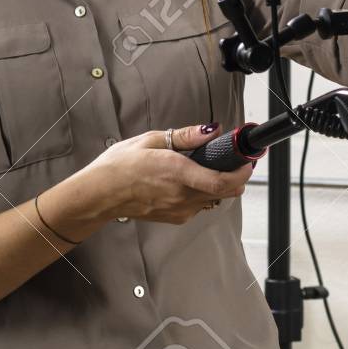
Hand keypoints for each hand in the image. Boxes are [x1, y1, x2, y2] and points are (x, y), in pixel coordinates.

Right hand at [89, 124, 253, 224]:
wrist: (99, 194)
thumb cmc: (120, 165)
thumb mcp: (151, 140)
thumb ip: (185, 137)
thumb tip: (211, 130)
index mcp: (177, 173)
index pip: (222, 181)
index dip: (241, 173)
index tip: (248, 161)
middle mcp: (181, 195)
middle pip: (225, 192)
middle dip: (236, 177)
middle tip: (234, 162)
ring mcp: (179, 210)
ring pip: (213, 199)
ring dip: (219, 185)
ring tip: (208, 168)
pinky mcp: (174, 218)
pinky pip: (199, 206)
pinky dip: (202, 193)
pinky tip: (189, 181)